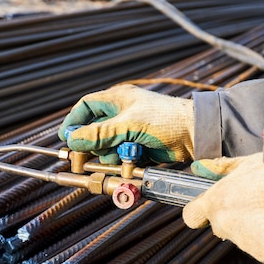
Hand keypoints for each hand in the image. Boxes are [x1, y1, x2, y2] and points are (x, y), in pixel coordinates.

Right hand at [58, 85, 193, 163]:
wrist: (196, 135)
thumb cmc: (166, 120)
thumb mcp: (129, 124)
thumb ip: (100, 133)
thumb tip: (73, 140)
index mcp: (117, 100)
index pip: (86, 107)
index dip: (74, 121)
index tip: (66, 138)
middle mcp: (121, 115)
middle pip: (93, 132)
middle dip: (93, 145)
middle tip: (87, 157)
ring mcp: (130, 132)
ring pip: (107, 148)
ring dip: (110, 156)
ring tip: (122, 157)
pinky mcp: (139, 148)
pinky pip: (121, 158)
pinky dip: (123, 163)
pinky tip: (131, 162)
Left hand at [183, 153, 263, 263]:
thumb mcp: (249, 163)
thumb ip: (221, 168)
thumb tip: (199, 167)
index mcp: (217, 202)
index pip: (192, 216)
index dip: (200, 211)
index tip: (210, 207)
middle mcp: (225, 226)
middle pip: (222, 226)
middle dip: (234, 218)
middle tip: (257, 204)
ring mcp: (245, 243)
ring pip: (244, 237)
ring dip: (255, 228)